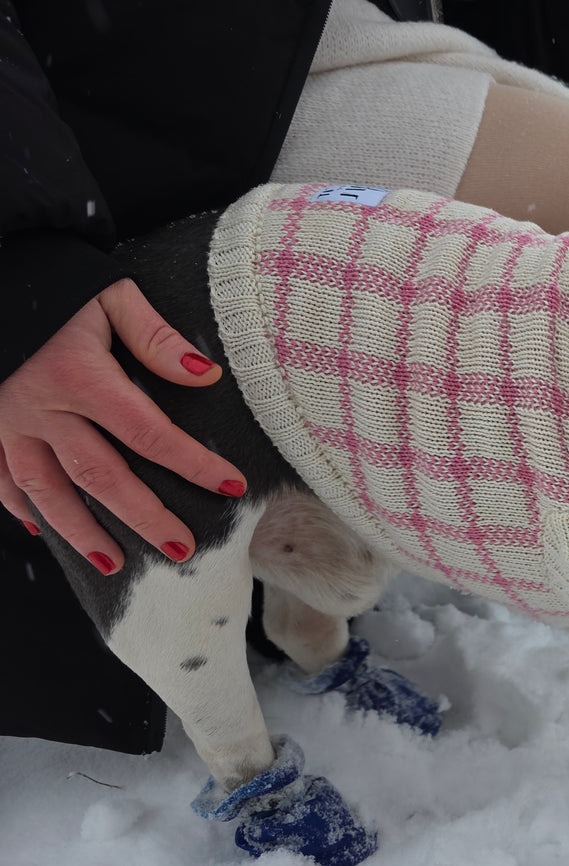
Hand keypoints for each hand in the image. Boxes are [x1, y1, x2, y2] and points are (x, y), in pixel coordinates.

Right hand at [0, 278, 246, 573]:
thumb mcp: (112, 296)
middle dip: (145, 517)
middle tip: (183, 549)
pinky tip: (44, 533)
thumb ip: (157, 337)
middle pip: (101, 476)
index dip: (194, 464)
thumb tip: (205, 375)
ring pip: (47, 490)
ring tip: (115, 564)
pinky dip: (21, 507)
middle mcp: (41, 409)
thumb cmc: (59, 285)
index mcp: (80, 378)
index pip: (150, 433)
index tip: (232, 485)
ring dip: (81, 531)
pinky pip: (1, 477)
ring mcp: (7, 423)